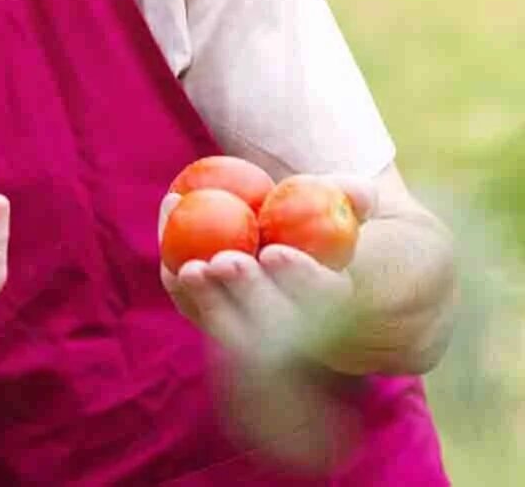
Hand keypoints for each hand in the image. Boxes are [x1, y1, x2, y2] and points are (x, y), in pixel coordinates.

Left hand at [157, 175, 374, 363]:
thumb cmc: (311, 216)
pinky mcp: (214, 320)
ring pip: (229, 328)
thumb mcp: (334, 201)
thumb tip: (357, 193)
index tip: (273, 251)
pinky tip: (167, 259)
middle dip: (247, 294)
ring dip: (207, 301)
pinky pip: (195, 311)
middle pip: (272, 321)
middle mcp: (294, 324)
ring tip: (189, 268)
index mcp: (330, 295)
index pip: (322, 296)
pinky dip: (179, 288)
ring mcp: (252, 331)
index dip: (301, 278)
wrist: (277, 238)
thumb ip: (349, 195)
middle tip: (223, 260)